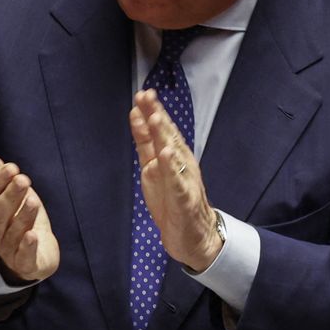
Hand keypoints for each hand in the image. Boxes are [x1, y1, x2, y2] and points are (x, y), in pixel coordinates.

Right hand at [0, 151, 59, 283]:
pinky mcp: (24, 263)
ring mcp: (9, 248)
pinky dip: (26, 246)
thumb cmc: (22, 221)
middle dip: (10, 196)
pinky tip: (32, 235)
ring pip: (13, 232)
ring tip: (32, 201)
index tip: (11, 168)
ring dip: (22, 216)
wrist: (34, 259)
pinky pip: (23, 256)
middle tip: (23, 180)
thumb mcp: (14, 196)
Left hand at [130, 89, 222, 271]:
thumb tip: (137, 115)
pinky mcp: (184, 198)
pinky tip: (166, 154)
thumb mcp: (152, 167)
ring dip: (165, 135)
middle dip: (157, 115)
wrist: (192, 235)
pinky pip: (177, 180)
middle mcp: (181, 164)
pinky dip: (172, 167)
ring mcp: (184, 179)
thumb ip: (146, 143)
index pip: (160, 131)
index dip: (151, 112)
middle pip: (167, 136)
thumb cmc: (172, 200)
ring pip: (174, 154)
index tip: (142, 94)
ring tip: (156, 117)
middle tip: (147, 96)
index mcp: (171, 156)